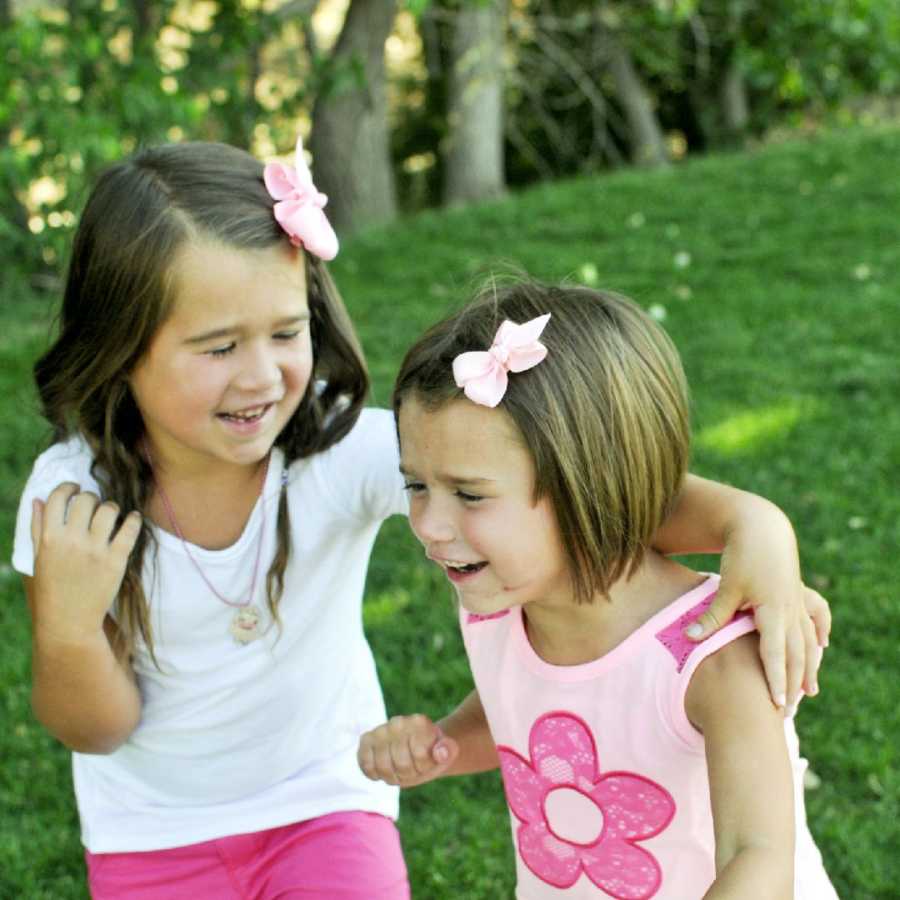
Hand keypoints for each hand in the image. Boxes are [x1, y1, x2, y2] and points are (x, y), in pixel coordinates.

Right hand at [30, 483, 141, 643]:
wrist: (69, 623)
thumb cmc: (51, 590)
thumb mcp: (38, 559)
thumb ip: (37, 528)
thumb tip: (38, 499)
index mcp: (49, 538)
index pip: (58, 497)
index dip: (68, 487)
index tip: (75, 488)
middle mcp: (72, 540)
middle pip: (87, 499)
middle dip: (91, 497)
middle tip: (93, 505)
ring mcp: (95, 550)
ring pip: (110, 509)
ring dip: (112, 508)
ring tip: (111, 514)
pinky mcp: (116, 560)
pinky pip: (130, 529)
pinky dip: (134, 520)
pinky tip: (133, 519)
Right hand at [358, 714, 458, 787]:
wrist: (415, 747)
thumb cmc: (431, 752)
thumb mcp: (445, 753)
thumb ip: (448, 751)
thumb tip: (440, 753)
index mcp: (418, 722)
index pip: (420, 754)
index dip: (424, 767)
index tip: (427, 762)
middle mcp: (397, 722)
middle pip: (401, 763)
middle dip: (408, 774)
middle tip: (412, 769)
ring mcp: (380, 731)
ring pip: (383, 766)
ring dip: (392, 777)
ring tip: (399, 771)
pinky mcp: (366, 740)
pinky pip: (365, 763)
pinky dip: (375, 774)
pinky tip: (383, 771)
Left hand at [684, 508, 830, 713]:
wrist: (761, 527)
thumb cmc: (742, 556)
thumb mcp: (726, 587)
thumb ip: (712, 616)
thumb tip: (689, 638)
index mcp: (773, 611)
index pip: (775, 654)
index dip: (776, 680)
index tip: (777, 704)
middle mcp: (791, 610)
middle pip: (796, 655)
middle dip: (793, 684)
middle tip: (789, 712)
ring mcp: (798, 602)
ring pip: (808, 641)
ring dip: (809, 666)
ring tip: (810, 691)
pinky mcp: (799, 592)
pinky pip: (815, 617)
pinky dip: (819, 632)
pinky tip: (822, 645)